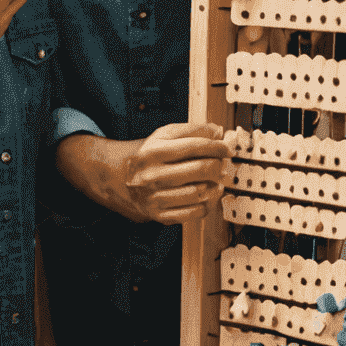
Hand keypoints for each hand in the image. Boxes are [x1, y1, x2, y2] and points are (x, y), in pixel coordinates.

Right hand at [63, 124, 232, 224]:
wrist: (120, 178)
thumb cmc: (148, 155)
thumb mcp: (164, 136)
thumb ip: (192, 130)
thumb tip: (218, 132)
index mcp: (153, 152)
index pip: (194, 146)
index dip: (216, 147)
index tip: (226, 149)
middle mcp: (151, 176)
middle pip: (199, 170)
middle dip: (218, 165)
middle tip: (223, 164)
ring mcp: (154, 198)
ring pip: (199, 193)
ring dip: (215, 185)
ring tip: (216, 179)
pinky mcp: (159, 215)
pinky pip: (194, 213)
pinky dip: (208, 203)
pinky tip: (208, 194)